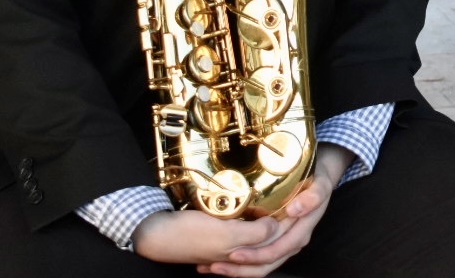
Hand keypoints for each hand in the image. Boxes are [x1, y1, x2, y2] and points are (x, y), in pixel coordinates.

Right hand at [133, 208, 282, 267]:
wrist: (159, 234)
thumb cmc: (190, 234)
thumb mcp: (226, 233)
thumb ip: (253, 234)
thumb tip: (276, 226)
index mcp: (241, 254)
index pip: (272, 242)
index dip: (286, 224)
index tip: (295, 202)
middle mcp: (236, 253)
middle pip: (266, 241)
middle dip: (278, 225)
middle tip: (289, 200)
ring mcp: (225, 247)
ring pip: (254, 236)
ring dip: (264, 223)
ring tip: (273, 205)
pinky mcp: (217, 238)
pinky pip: (239, 232)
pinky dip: (249, 223)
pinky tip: (250, 210)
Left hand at [194, 143, 353, 277]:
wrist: (320, 180)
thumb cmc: (317, 182)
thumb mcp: (320, 186)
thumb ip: (311, 198)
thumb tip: (295, 210)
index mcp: (300, 233)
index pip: (275, 251)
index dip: (255, 255)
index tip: (234, 253)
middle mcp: (292, 243)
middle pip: (265, 264)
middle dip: (240, 268)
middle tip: (215, 264)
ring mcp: (284, 243)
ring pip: (260, 265)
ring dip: (237, 269)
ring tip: (213, 266)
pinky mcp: (276, 239)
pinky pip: (259, 256)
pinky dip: (242, 261)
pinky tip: (223, 259)